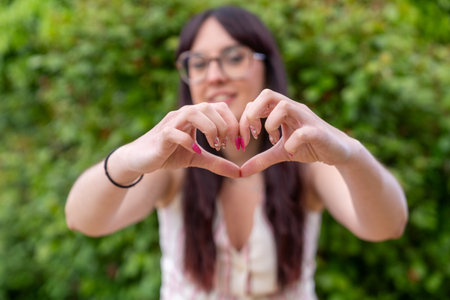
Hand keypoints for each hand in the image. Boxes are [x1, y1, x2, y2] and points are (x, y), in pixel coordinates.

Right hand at [121, 102, 240, 177]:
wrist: (140, 159)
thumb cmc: (169, 154)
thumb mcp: (197, 158)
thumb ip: (217, 162)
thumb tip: (239, 172)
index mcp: (195, 116)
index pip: (220, 108)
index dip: (234, 123)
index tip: (240, 143)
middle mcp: (184, 114)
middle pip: (210, 107)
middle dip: (224, 126)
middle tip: (227, 145)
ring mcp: (172, 123)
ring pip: (194, 113)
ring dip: (210, 129)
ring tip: (214, 146)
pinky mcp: (161, 136)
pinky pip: (176, 132)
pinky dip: (189, 141)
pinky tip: (195, 152)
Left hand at [239, 89, 356, 175]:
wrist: (339, 152)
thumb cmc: (308, 147)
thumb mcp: (281, 153)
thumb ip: (262, 159)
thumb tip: (241, 172)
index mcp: (282, 110)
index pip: (255, 102)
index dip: (244, 119)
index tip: (246, 139)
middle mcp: (293, 109)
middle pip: (267, 94)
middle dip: (253, 114)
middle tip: (255, 135)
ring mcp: (306, 118)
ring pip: (283, 105)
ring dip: (271, 124)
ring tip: (272, 140)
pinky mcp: (318, 132)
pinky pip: (302, 132)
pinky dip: (291, 143)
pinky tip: (290, 151)